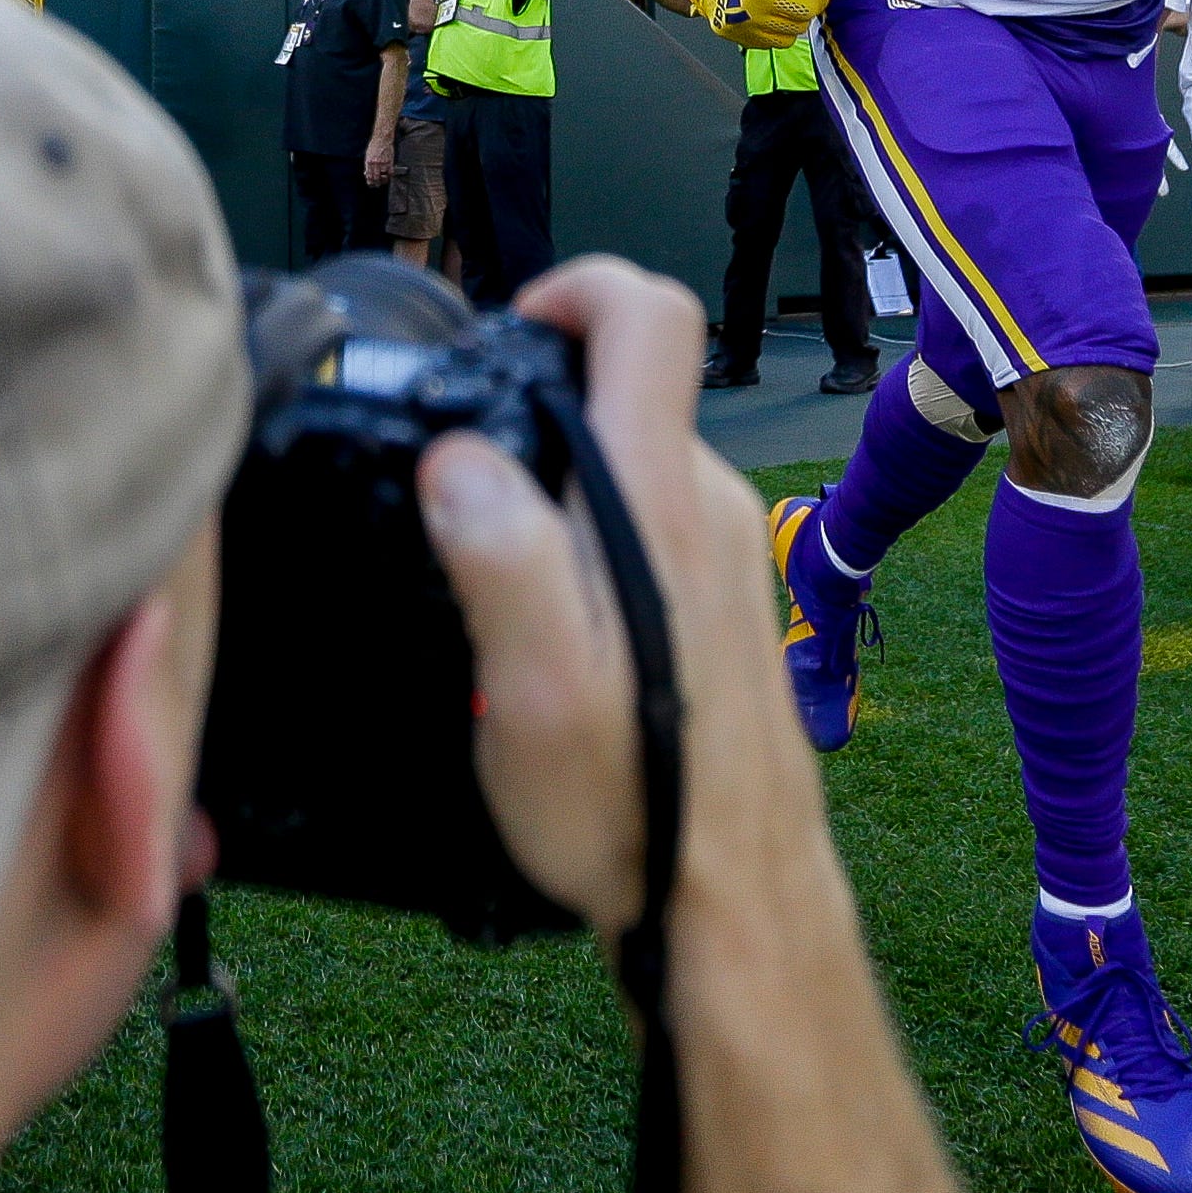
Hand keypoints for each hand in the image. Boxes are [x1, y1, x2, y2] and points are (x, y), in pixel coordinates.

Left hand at [364, 138, 396, 188]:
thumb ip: (368, 164)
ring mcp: (383, 163)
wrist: (382, 139)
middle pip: (376, 177)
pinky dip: (390, 175)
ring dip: (384, 180)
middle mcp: (375, 163)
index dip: (370, 181)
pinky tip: (390, 175)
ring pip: (384, 176)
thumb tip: (367, 172)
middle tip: (377, 185)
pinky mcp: (390, 161)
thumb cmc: (374, 145)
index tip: (371, 184)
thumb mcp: (368, 155)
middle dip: (376, 183)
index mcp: (369, 162)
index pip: (369, 175)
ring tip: (384, 181)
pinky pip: (391, 172)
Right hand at [417, 258, 822, 936]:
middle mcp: (706, 505)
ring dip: (562, 480)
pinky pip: (650, 524)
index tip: (505, 332)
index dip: (572, 288)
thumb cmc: (637, 806)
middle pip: (631, 383)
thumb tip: (457, 457)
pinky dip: (591, 539)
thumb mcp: (535, 690)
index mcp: (657, 501)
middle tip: (462, 475)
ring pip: (634, 460)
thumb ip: (501, 558)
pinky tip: (549, 628)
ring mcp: (724, 551)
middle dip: (540, 400)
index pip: (648, 315)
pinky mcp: (724, 600)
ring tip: (493, 570)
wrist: (733, 904)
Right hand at [674, 0, 856, 46]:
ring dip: (787, 20)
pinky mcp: (725, 32)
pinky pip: (762, 41)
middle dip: (801, 6)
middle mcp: (745, 15)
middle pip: (797, 25)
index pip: (808, 8)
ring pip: (782, 38)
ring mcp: (733, 26)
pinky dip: (769, 27)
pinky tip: (764, 5)